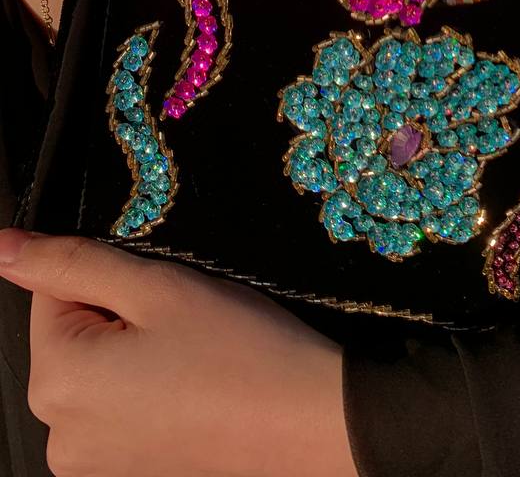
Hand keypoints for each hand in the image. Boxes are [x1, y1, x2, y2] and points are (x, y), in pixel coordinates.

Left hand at [0, 229, 356, 476]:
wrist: (307, 421)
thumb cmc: (238, 349)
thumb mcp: (156, 286)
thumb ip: (72, 262)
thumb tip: (4, 247)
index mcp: (55, 381)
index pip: (54, 291)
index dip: (112, 277)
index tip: (162, 293)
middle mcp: (58, 435)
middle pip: (72, 335)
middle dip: (121, 316)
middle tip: (184, 323)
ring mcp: (91, 465)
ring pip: (97, 371)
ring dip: (135, 352)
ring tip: (193, 355)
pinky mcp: (126, 474)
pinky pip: (118, 409)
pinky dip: (148, 389)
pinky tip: (193, 387)